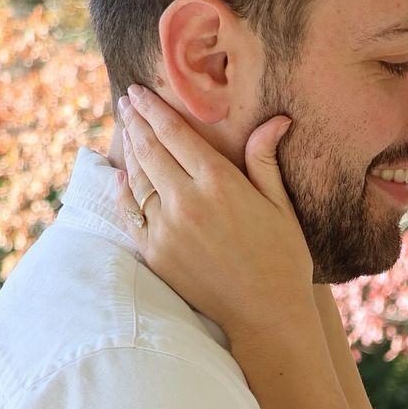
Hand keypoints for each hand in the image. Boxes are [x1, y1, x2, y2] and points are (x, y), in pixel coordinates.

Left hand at [115, 84, 313, 341]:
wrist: (266, 315)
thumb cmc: (283, 258)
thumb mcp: (281, 206)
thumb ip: (265, 160)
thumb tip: (276, 119)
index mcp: (220, 184)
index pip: (174, 134)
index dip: (154, 109)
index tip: (139, 93)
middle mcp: (187, 202)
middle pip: (149, 149)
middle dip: (135, 122)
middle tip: (126, 104)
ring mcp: (166, 229)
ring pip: (136, 178)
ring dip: (129, 151)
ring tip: (125, 132)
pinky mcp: (155, 253)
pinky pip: (131, 212)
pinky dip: (124, 191)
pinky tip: (124, 177)